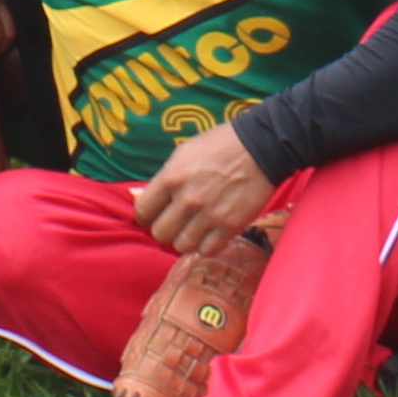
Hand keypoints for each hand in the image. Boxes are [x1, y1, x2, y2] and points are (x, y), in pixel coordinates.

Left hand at [129, 120, 278, 255]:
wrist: (260, 146)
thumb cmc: (219, 146)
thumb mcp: (183, 153)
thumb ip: (162, 178)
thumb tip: (137, 196)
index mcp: (171, 178)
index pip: (143, 212)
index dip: (147, 215)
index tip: (156, 214)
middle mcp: (187, 199)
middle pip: (160, 234)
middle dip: (165, 229)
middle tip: (175, 222)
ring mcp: (209, 215)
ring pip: (182, 246)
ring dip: (185, 239)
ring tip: (194, 228)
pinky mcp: (230, 226)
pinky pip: (206, 251)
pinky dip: (206, 245)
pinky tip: (210, 233)